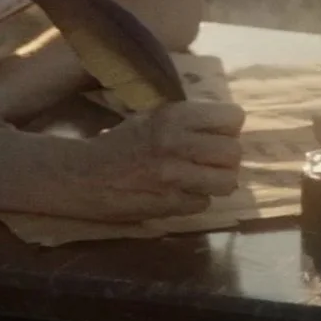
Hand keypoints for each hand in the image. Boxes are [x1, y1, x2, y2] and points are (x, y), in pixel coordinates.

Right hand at [51, 101, 245, 223]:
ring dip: (218, 181)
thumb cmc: (120, 142)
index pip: (232, 118)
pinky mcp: (171, 204)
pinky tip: (181, 193)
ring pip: (227, 181)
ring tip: (203, 178)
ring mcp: (175, 177)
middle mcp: (178, 144)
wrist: (86, 176)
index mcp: (175, 116)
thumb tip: (225, 125)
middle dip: (226, 157)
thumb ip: (187, 120)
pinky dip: (197, 200)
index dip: (229, 127)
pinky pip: (204, 203)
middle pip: (234, 151)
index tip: (220, 132)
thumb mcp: (152, 117)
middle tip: (212, 159)